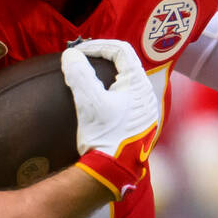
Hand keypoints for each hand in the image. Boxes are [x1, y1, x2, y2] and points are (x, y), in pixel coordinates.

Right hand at [62, 39, 159, 198]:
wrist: (114, 171)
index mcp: (138, 84)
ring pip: (126, 79)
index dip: (97, 46)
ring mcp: (145, 108)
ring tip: (86, 77)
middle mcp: (146, 93)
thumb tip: (71, 55)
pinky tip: (97, 98)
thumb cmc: (104, 135)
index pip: (121, 50)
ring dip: (107, 73)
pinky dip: (110, 89)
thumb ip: (79, 75)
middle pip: (126, 63)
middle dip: (102, 57)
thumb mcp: (88, 102)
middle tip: (81, 60)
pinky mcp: (139, 121)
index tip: (78, 53)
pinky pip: (126, 95)